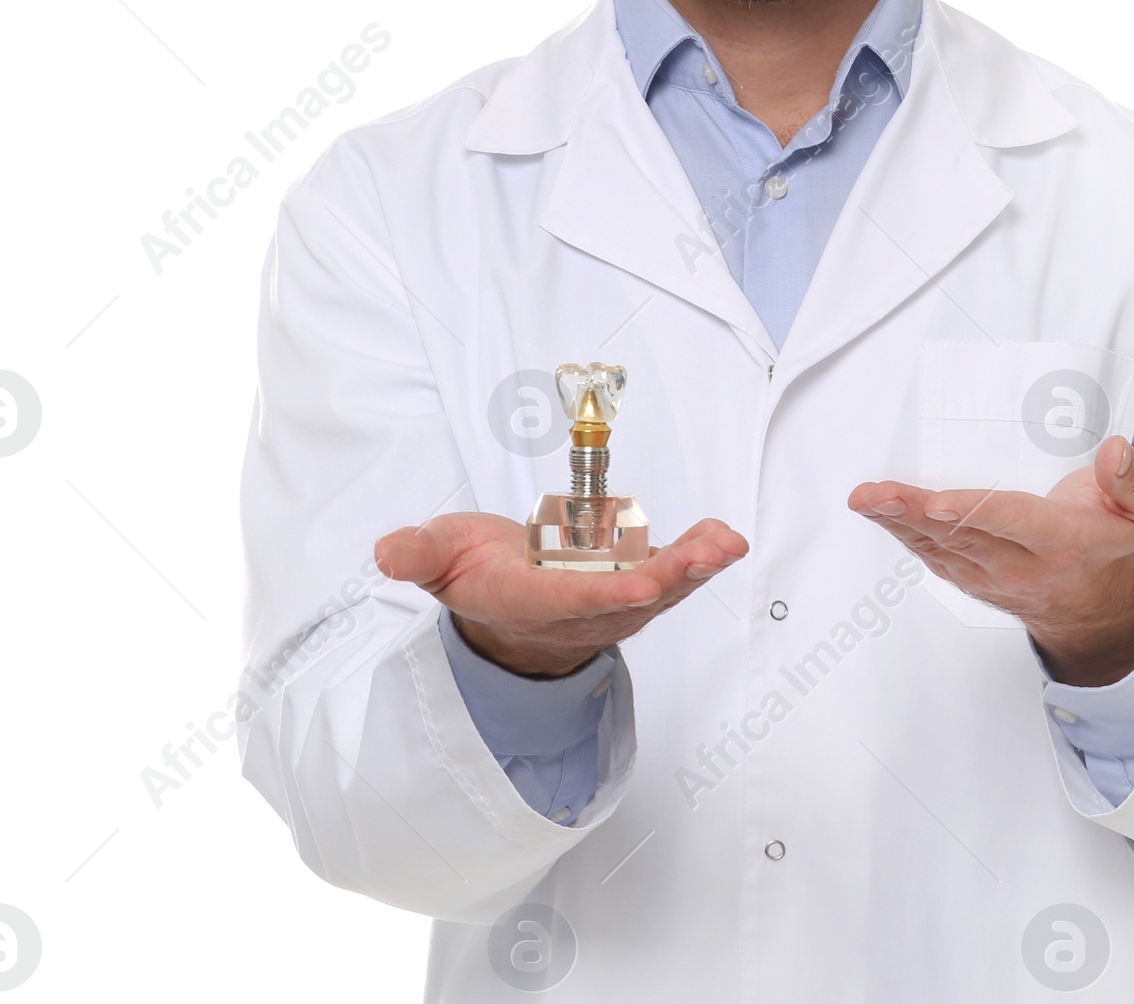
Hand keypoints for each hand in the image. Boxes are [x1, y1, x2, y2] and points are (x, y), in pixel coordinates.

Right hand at [374, 512, 748, 677]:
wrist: (509, 616)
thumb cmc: (481, 577)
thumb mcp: (439, 559)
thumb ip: (419, 554)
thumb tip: (388, 551)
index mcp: (530, 601)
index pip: (571, 600)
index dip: (608, 594)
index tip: (641, 584)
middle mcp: (580, 610)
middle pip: (629, 597)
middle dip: (669, 577)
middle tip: (703, 555)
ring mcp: (614, 604)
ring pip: (660, 590)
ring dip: (695, 567)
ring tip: (724, 543)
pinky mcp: (637, 590)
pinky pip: (672, 577)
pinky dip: (700, 557)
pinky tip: (723, 538)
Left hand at [848, 435, 1133, 685]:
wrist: (1093, 600)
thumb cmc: (1107, 536)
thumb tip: (1115, 450)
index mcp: (1061, 542)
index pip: (1013, 523)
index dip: (973, 511)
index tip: (938, 501)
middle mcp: (1019, 565)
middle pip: (959, 535)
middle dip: (912, 513)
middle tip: (873, 494)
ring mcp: (987, 575)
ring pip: (936, 546)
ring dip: (896, 521)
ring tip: (865, 498)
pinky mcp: (965, 574)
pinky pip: (929, 552)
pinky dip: (900, 531)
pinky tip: (877, 510)